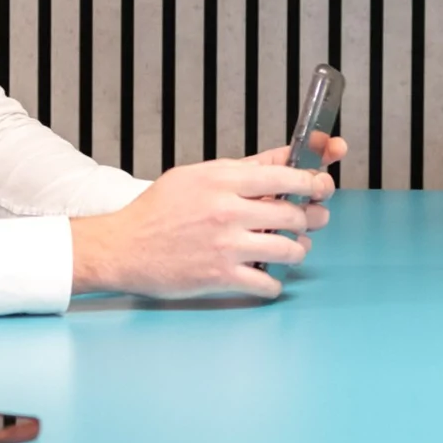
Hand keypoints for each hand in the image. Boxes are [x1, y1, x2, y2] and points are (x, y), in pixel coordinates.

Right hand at [69, 139, 348, 300]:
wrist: (122, 247)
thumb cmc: (157, 210)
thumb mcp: (195, 175)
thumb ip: (240, 169)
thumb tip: (280, 158)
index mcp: (222, 180)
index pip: (284, 175)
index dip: (311, 181)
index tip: (320, 186)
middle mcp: (228, 211)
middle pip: (294, 213)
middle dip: (310, 218)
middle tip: (311, 220)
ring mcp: (226, 245)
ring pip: (289, 249)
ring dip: (297, 250)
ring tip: (292, 248)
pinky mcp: (221, 276)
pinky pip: (267, 284)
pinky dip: (274, 284)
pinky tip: (267, 277)